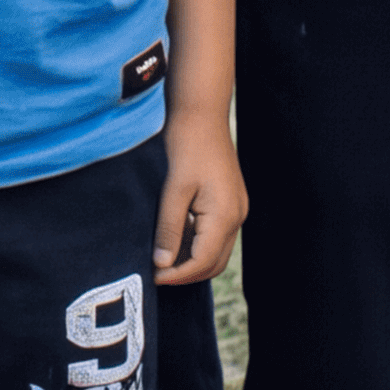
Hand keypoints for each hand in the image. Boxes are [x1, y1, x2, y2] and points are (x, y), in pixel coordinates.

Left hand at [154, 102, 248, 287]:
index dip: (177, 275)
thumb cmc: (186, 145)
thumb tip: (162, 264)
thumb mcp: (173, 189)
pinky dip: (196, 243)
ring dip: (191, 259)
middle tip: (156, 275)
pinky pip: (215, 234)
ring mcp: (236, 209)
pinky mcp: (230, 201)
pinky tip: (174, 238)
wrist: (202, 112)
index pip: (203, 262)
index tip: (152, 277)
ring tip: (162, 259)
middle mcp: (237, 217)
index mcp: (225, 216)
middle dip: (186, 274)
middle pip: (214, 262)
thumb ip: (170, 228)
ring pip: (215, 250)